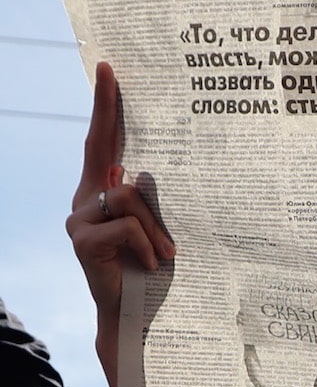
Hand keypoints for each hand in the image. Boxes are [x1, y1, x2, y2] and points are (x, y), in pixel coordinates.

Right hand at [64, 63, 174, 386]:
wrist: (134, 316)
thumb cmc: (152, 269)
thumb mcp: (157, 226)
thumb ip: (149, 196)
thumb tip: (149, 166)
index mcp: (105, 191)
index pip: (105, 141)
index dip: (105, 106)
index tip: (107, 70)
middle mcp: (86, 198)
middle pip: (100, 145)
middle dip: (106, 106)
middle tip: (109, 70)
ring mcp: (79, 217)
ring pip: (132, 195)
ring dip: (158, 226)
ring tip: (167, 254)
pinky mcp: (82, 238)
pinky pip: (129, 224)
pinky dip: (149, 244)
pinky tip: (151, 264)